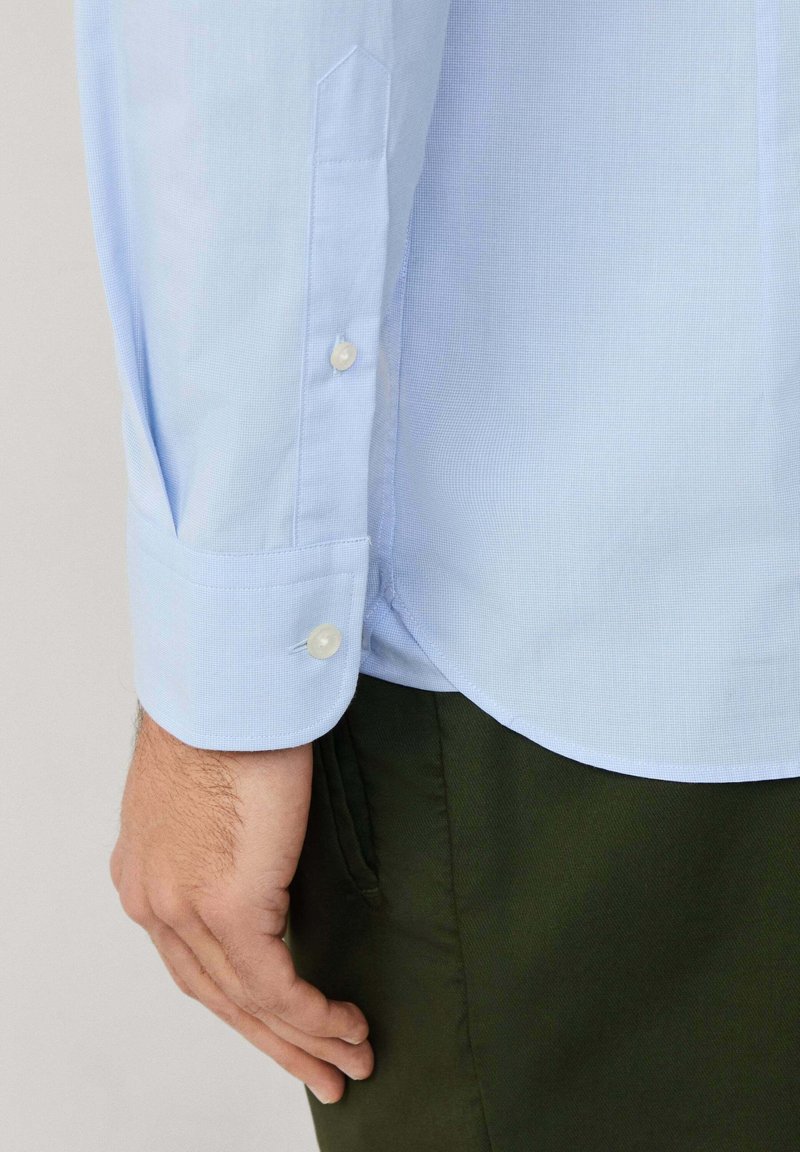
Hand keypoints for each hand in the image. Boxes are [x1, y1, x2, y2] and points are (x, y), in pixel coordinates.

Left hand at [109, 705, 373, 1103]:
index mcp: (145, 873)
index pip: (193, 959)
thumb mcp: (211, 790)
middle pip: (217, 995)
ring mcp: (185, 907)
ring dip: (303, 1040)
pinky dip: (312, 1014)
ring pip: (248, 1000)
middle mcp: (153, 900)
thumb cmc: (229, 716)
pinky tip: (344, 1027)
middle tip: (322, 1073)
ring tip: (350, 1062)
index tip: (285, 1022)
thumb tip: (264, 859)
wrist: (226, 684)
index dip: (244, 1001)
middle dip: (275, 1041)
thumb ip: (223, 840)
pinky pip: (275, 984)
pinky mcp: (229, 904)